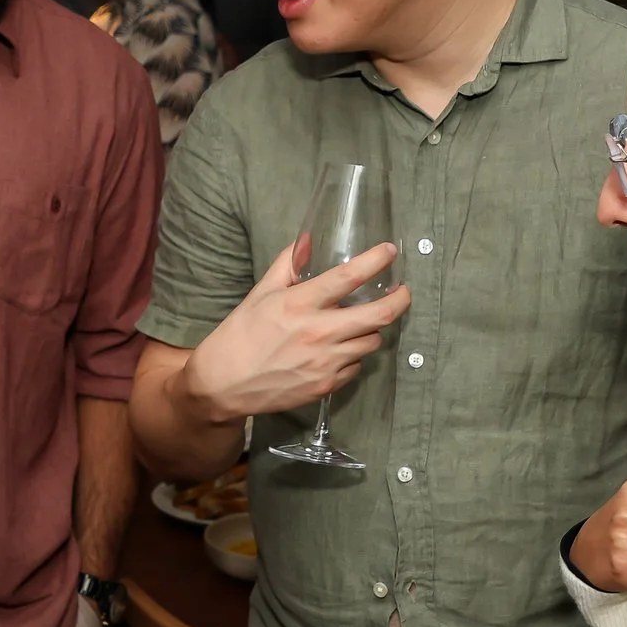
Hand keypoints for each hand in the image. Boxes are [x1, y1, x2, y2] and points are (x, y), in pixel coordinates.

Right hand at [176, 239, 411, 422]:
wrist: (223, 384)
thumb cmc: (240, 335)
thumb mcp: (260, 294)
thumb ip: (287, 265)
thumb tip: (306, 240)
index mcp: (299, 304)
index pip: (349, 277)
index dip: (376, 261)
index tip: (390, 252)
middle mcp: (318, 332)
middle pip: (380, 315)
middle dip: (400, 300)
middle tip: (403, 292)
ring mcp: (325, 362)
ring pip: (372, 342)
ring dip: (372, 330)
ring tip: (362, 324)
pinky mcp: (326, 386)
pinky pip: (356, 367)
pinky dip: (353, 356)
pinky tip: (339, 351)